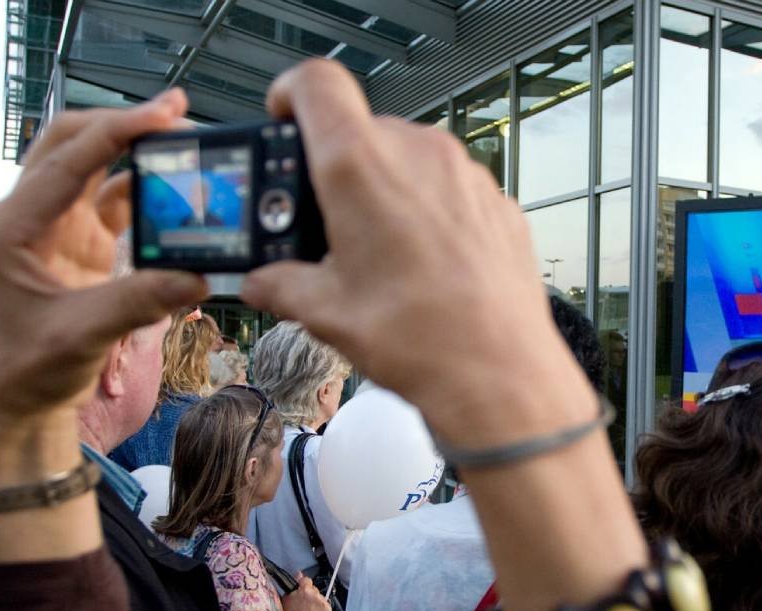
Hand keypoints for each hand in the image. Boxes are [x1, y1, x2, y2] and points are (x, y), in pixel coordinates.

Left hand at [0, 90, 205, 430]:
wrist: (18, 401)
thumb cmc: (30, 370)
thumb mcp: (80, 335)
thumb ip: (138, 302)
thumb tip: (197, 276)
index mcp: (6, 230)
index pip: (64, 163)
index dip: (115, 135)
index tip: (161, 116)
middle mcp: (21, 218)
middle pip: (69, 144)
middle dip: (120, 123)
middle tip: (174, 110)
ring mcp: (48, 228)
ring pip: (88, 165)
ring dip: (131, 149)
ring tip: (178, 138)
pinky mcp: (73, 243)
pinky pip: (109, 199)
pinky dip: (141, 188)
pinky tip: (173, 185)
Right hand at [241, 60, 594, 447]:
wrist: (499, 373)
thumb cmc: (420, 339)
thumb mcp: (327, 312)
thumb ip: (283, 284)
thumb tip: (262, 281)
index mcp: (361, 166)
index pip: (317, 84)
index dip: (291, 93)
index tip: (282, 117)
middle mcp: (418, 154)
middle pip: (364, 130)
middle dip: (340, 168)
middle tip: (327, 220)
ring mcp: (466, 176)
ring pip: (412, 160)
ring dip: (388, 190)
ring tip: (380, 252)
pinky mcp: (499, 203)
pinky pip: (452, 190)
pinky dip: (432, 213)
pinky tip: (427, 265)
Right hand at [281, 574, 331, 610]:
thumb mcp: (286, 599)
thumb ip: (294, 585)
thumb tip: (299, 573)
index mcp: (304, 590)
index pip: (307, 580)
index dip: (304, 586)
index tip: (302, 591)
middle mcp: (315, 594)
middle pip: (314, 590)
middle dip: (310, 596)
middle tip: (304, 606)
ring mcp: (322, 602)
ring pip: (321, 598)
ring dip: (317, 603)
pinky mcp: (328, 610)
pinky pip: (326, 606)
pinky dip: (322, 610)